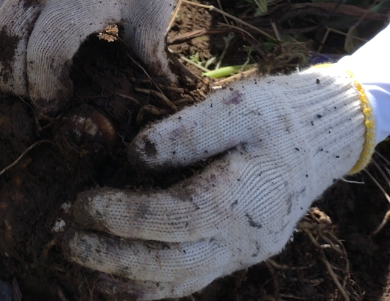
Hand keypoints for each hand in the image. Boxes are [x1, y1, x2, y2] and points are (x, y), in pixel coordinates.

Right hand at [0, 0, 182, 112]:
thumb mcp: (152, 6)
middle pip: (7, 41)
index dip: (45, 87)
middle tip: (36, 93)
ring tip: (20, 64)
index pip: (44, 53)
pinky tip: (5, 33)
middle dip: (16, 78)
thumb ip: (147, 49)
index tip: (58, 100)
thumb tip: (163, 85)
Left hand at [65, 67, 372, 298]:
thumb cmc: (277, 115)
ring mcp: (241, 254)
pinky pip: (189, 280)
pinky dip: (150, 286)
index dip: (120, 215)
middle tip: (65, 237)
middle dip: (110, 255)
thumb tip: (136, 154)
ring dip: (124, 279)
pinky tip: (115, 278)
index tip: (81, 203)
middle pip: (167, 263)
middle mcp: (241, 239)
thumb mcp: (237, 107)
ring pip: (177, 282)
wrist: (324, 139)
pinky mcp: (237, 255)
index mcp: (239, 198)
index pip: (168, 218)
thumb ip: (187, 131)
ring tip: (78, 263)